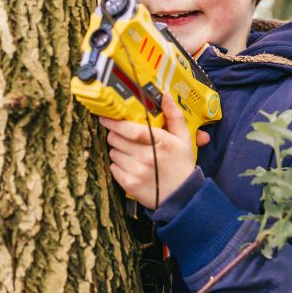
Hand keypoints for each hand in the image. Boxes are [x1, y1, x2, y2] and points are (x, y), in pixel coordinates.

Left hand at [99, 94, 209, 208]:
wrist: (182, 196)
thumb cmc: (181, 164)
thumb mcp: (183, 138)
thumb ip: (174, 116)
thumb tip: (165, 96)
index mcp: (161, 142)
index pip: (132, 129)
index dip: (116, 123)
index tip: (107, 118)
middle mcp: (147, 157)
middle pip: (117, 139)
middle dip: (116, 134)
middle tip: (123, 135)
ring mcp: (137, 171)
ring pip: (113, 152)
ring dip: (118, 149)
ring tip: (131, 152)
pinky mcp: (129, 184)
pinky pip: (113, 168)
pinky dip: (118, 164)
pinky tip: (131, 165)